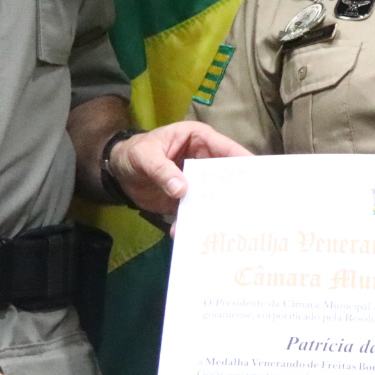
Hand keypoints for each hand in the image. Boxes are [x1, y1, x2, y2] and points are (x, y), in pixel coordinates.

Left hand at [110, 121, 250, 217]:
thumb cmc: (133, 152)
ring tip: (224, 226)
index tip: (258, 176)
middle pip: (225, 175)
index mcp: (199, 140)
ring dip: (215, 210)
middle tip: (250, 207)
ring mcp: (196, 181)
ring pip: (212, 196)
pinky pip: (195, 210)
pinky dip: (194, 222)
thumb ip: (162, 170)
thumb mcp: (145, 156)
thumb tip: (182, 189)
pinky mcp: (186, 199)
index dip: (242, 160)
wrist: (115, 172)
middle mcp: (203, 160)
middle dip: (234, 191)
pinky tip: (193, 234)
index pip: (226, 149)